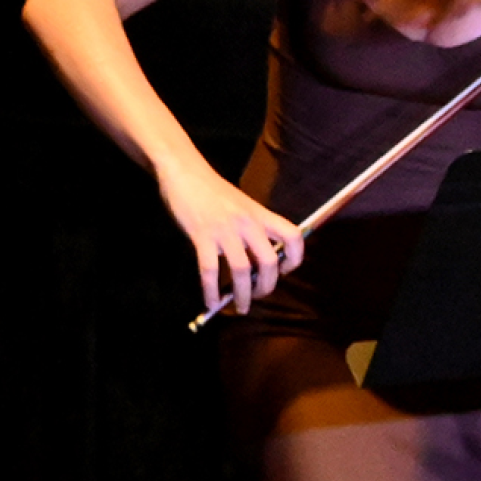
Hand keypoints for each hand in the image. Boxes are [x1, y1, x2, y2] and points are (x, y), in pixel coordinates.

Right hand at [161, 158, 301, 315]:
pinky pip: (209, 270)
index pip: (293, 235)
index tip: (285, 271)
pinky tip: (212, 302)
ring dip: (243, 295)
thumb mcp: (243, 206)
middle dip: (267, 286)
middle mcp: (248, 223)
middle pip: (269, 261)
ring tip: (240, 308)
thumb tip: (258, 262)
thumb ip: (252, 228)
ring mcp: (225, 230)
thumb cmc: (214, 192)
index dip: (295, 257)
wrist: (185, 173)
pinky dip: (211, 290)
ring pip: (242, 270)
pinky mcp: (202, 235)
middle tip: (259, 296)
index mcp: (261, 214)